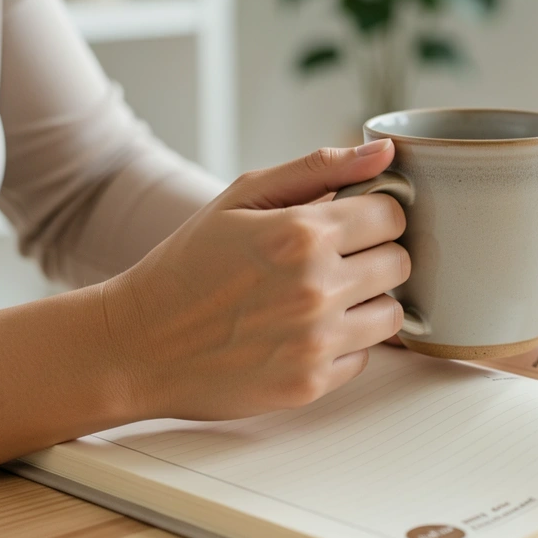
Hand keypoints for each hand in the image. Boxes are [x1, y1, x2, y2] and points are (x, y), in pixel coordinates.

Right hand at [104, 140, 409, 420]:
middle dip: (376, 255)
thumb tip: (384, 152)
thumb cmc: (188, 264)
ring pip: (393, 314)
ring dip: (367, 302)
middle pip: (401, 263)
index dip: (376, 214)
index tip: (354, 221)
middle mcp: (315, 288)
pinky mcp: (310, 385)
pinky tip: (303, 333)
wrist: (136, 345)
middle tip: (336, 259)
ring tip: (322, 297)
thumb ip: (318, 169)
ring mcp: (314, 341)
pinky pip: (364, 357)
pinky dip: (343, 344)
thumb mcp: (242, 198)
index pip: (392, 214)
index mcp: (301, 233)